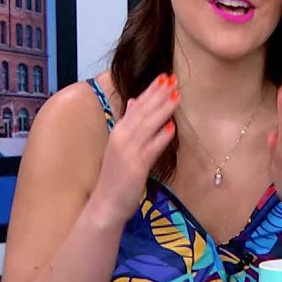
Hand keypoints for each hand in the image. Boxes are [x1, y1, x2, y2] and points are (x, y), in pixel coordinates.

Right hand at [88, 73, 178, 225]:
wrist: (105, 204)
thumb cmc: (116, 176)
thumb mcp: (120, 145)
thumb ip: (129, 124)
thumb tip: (135, 101)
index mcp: (118, 131)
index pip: (136, 106)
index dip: (150, 91)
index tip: (164, 77)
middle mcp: (121, 138)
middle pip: (142, 112)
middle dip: (158, 94)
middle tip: (173, 78)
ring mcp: (128, 152)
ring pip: (148, 126)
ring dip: (162, 110)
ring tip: (176, 95)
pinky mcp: (135, 167)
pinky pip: (150, 149)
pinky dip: (161, 137)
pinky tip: (172, 127)